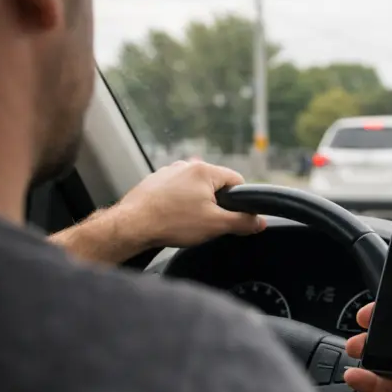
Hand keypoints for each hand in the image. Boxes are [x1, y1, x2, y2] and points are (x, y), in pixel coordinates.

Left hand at [116, 160, 265, 248]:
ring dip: (195, 203)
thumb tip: (260, 222)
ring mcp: (167, 172)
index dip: (239, 201)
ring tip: (185, 222)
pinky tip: (171, 218)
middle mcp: (186, 165)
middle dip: (214, 203)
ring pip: (193, 188)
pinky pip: (175, 191)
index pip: (236, 180)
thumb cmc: (172, 222)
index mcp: (204, 170)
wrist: (131, 226)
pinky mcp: (153, 182)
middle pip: (214, 184)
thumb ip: (242, 222)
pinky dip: (177, 203)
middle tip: (206, 223)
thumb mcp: (215, 225)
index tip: (231, 216)